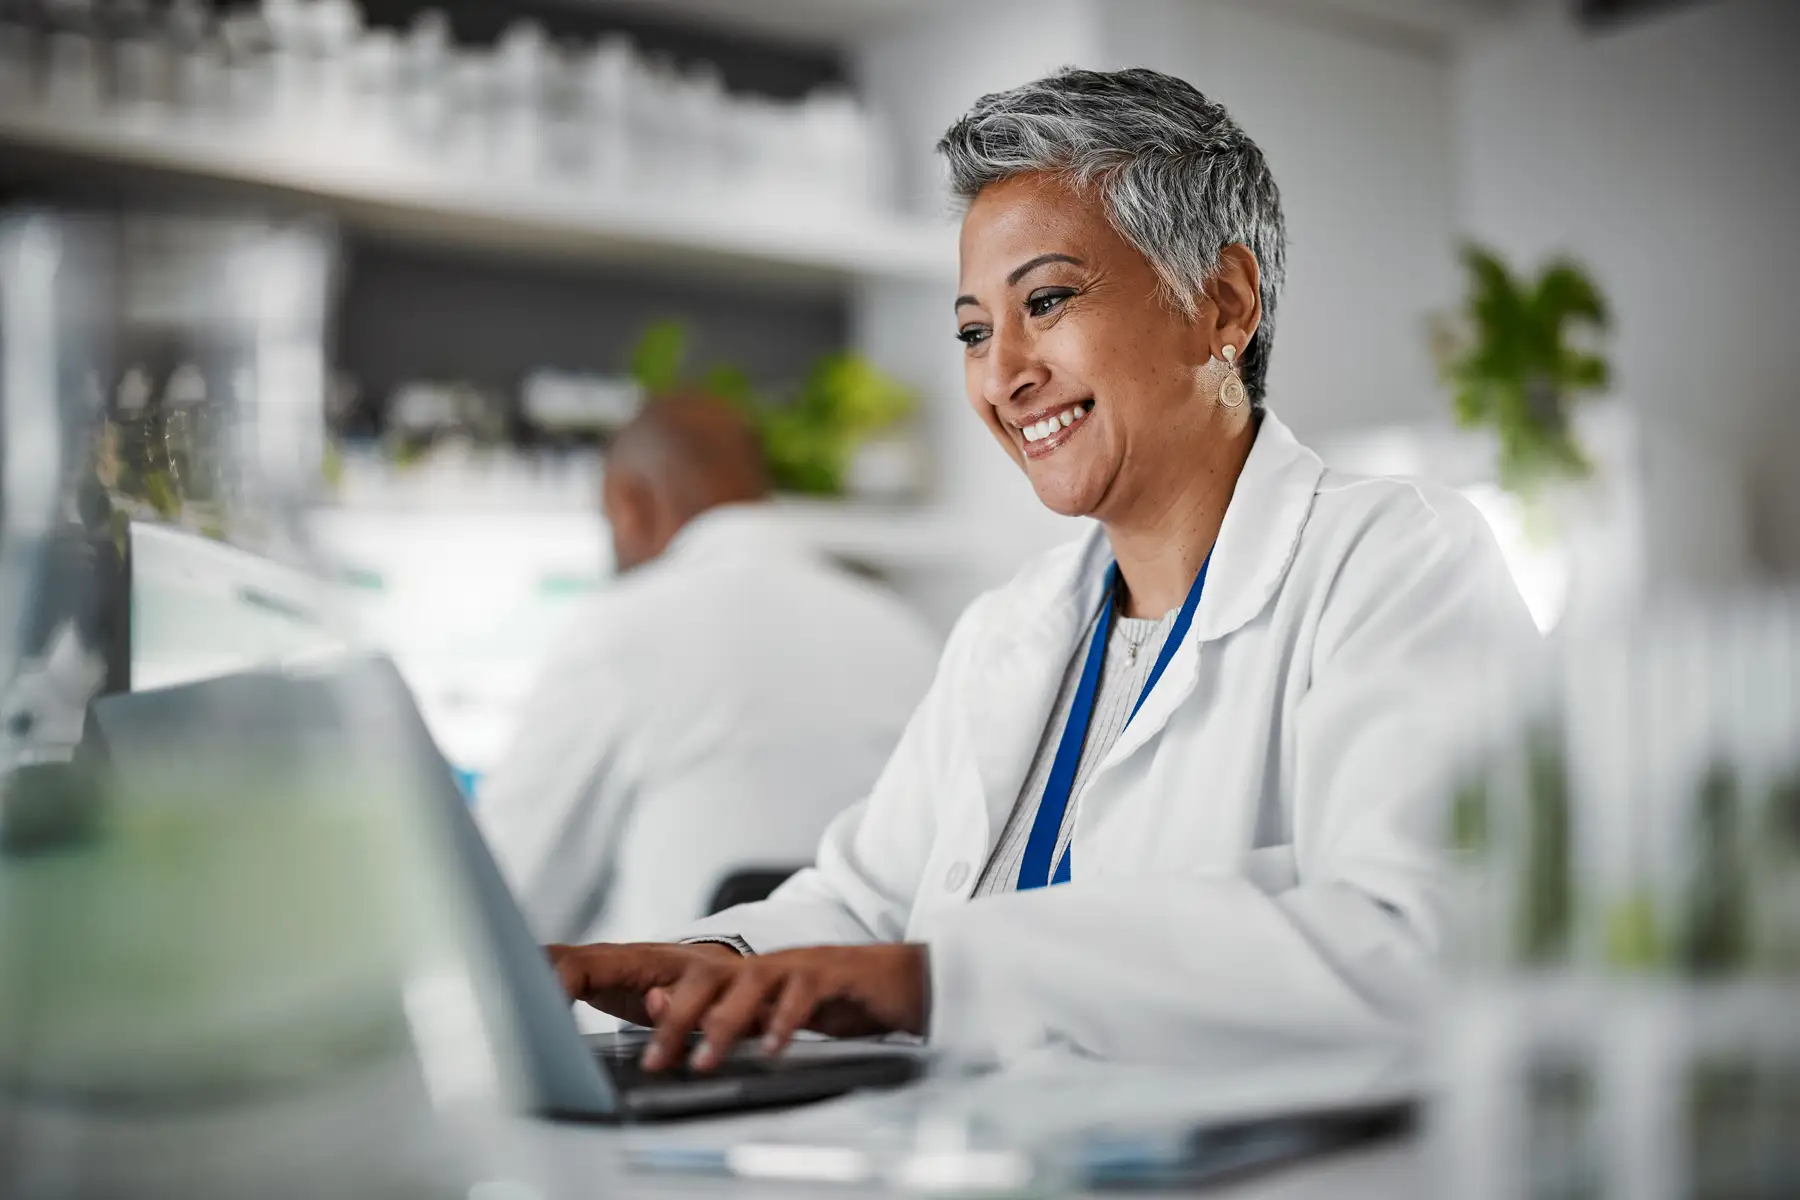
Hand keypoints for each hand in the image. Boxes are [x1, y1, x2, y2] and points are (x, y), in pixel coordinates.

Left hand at [546, 941, 929, 1071]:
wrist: (901, 981)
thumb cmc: (837, 998)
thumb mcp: (779, 1018)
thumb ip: (740, 1023)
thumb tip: (692, 1033)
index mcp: (749, 974)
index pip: (695, 985)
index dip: (664, 1012)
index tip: (643, 1051)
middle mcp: (767, 964)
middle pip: (710, 977)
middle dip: (678, 1017)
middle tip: (659, 1059)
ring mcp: (799, 964)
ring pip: (750, 983)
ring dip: (723, 1023)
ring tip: (705, 1059)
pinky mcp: (833, 972)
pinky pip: (802, 992)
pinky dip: (784, 1020)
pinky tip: (772, 1046)